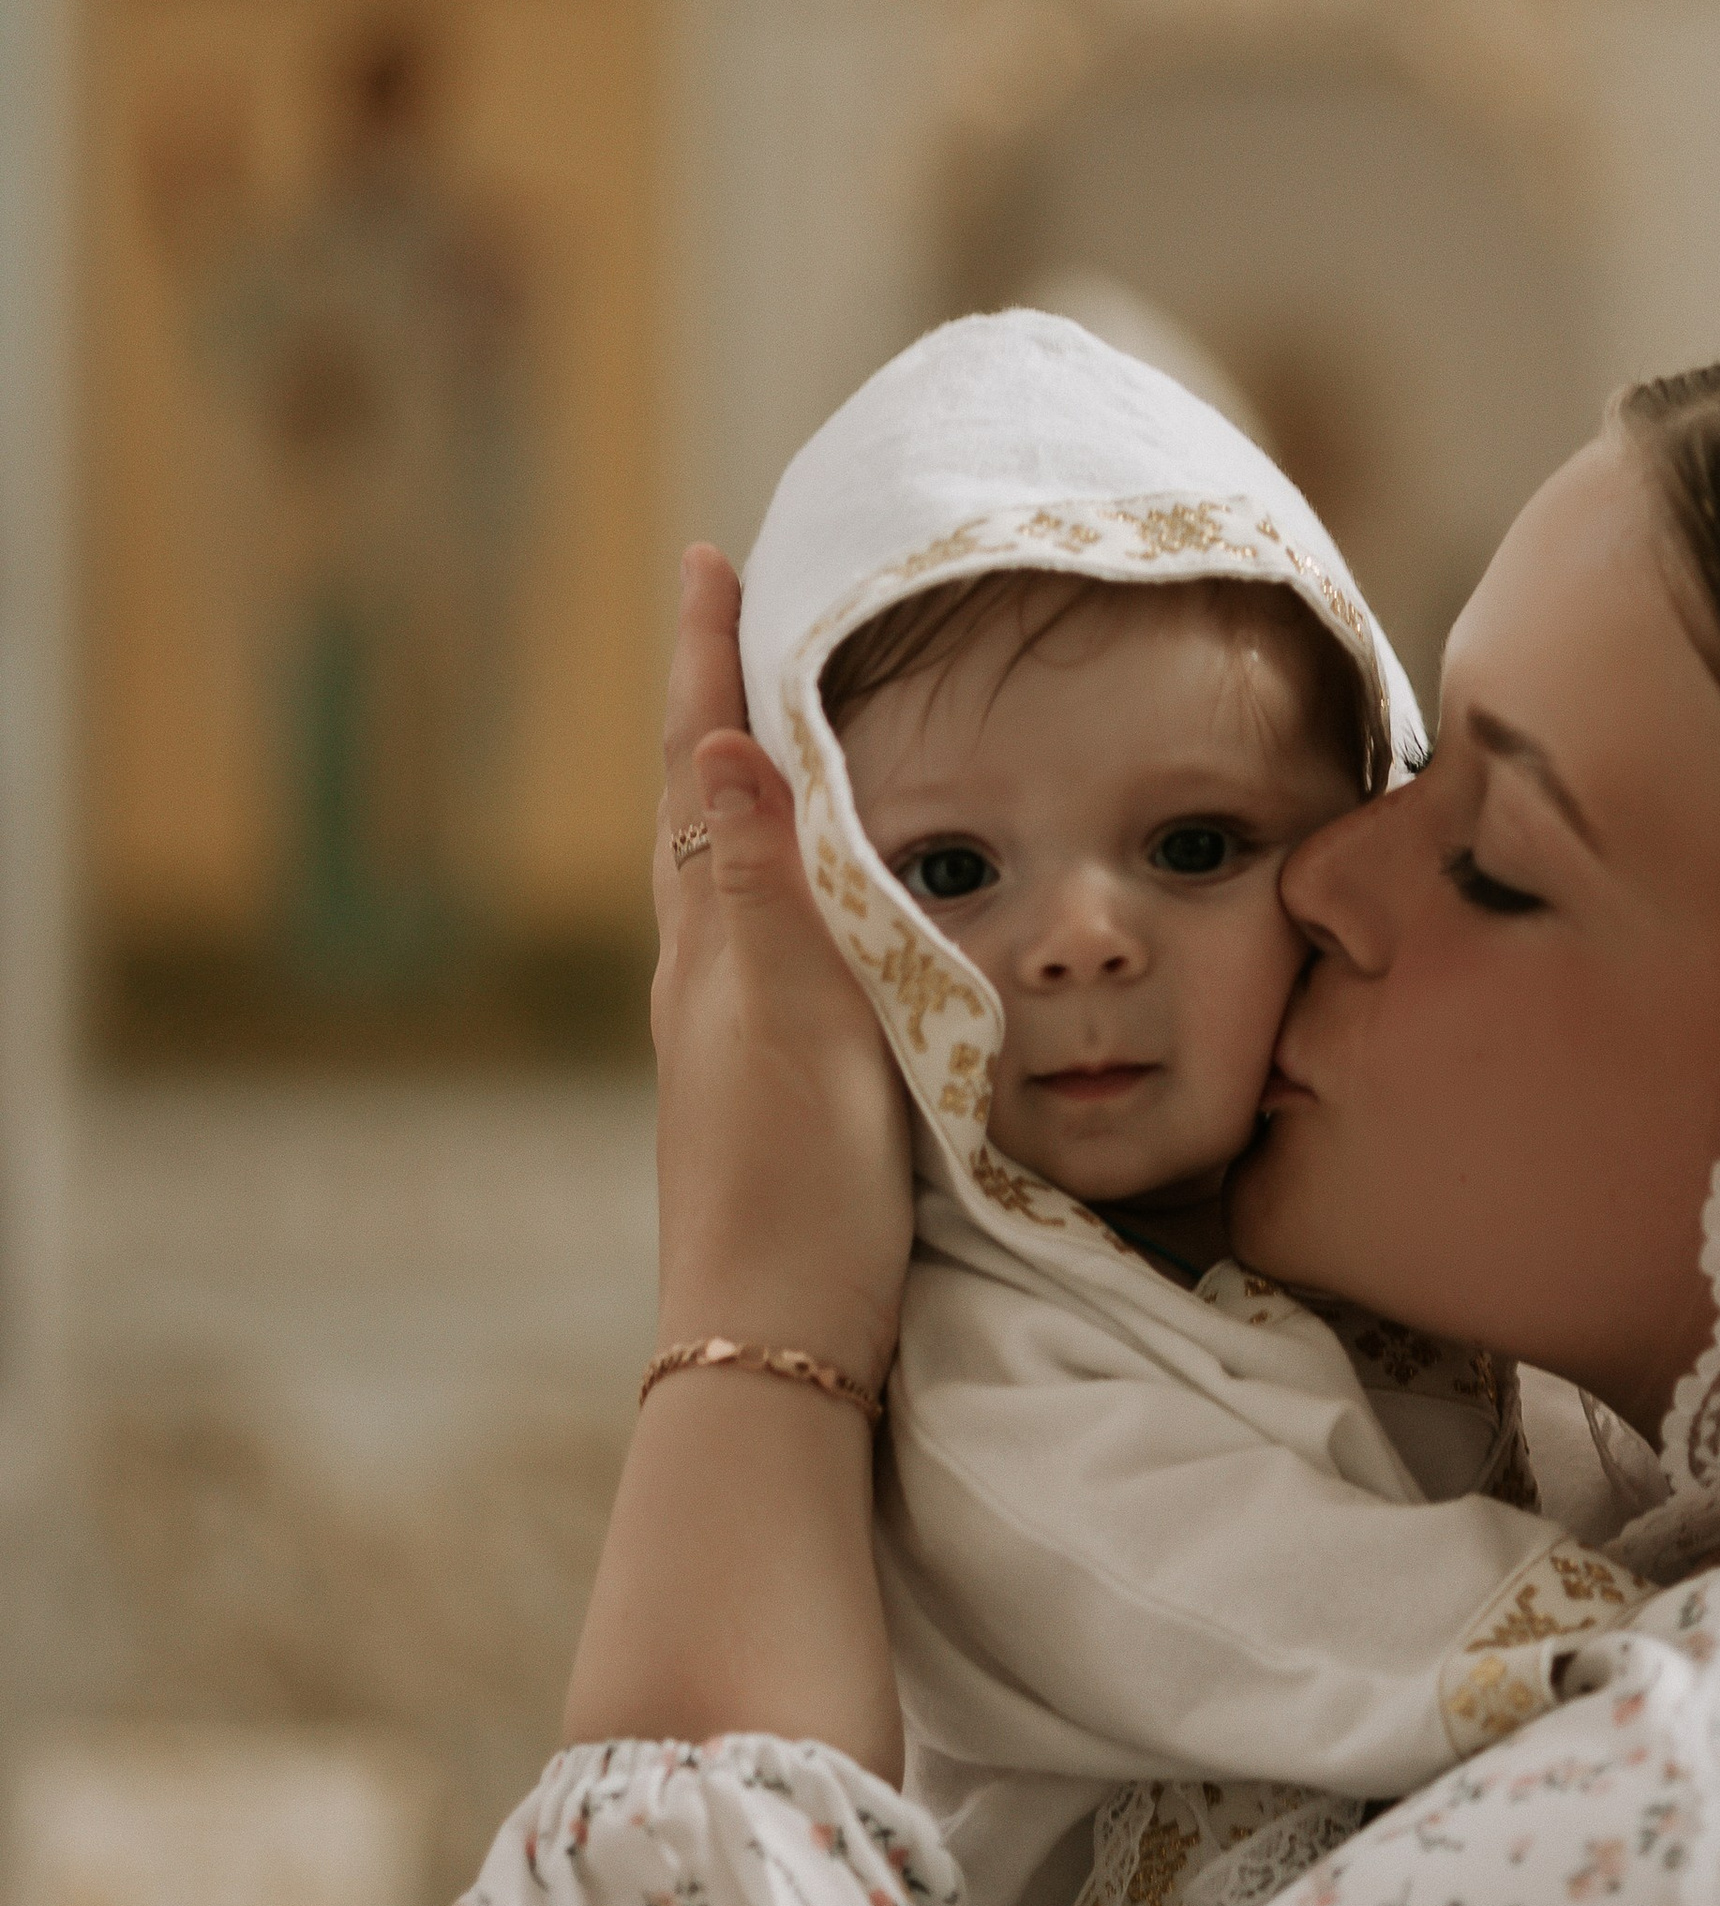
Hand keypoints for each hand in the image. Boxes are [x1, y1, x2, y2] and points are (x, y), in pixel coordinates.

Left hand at [651, 546, 912, 1385]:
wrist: (781, 1342)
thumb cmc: (790, 1181)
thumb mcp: (784, 1018)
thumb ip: (760, 886)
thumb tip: (719, 746)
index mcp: (707, 944)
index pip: (699, 775)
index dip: (705, 670)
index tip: (709, 563)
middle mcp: (711, 977)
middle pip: (705, 810)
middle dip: (723, 707)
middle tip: (744, 615)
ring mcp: (742, 1034)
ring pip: (738, 874)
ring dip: (758, 787)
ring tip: (790, 723)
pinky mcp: (787, 1084)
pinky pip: (783, 937)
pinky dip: (799, 875)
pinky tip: (834, 897)